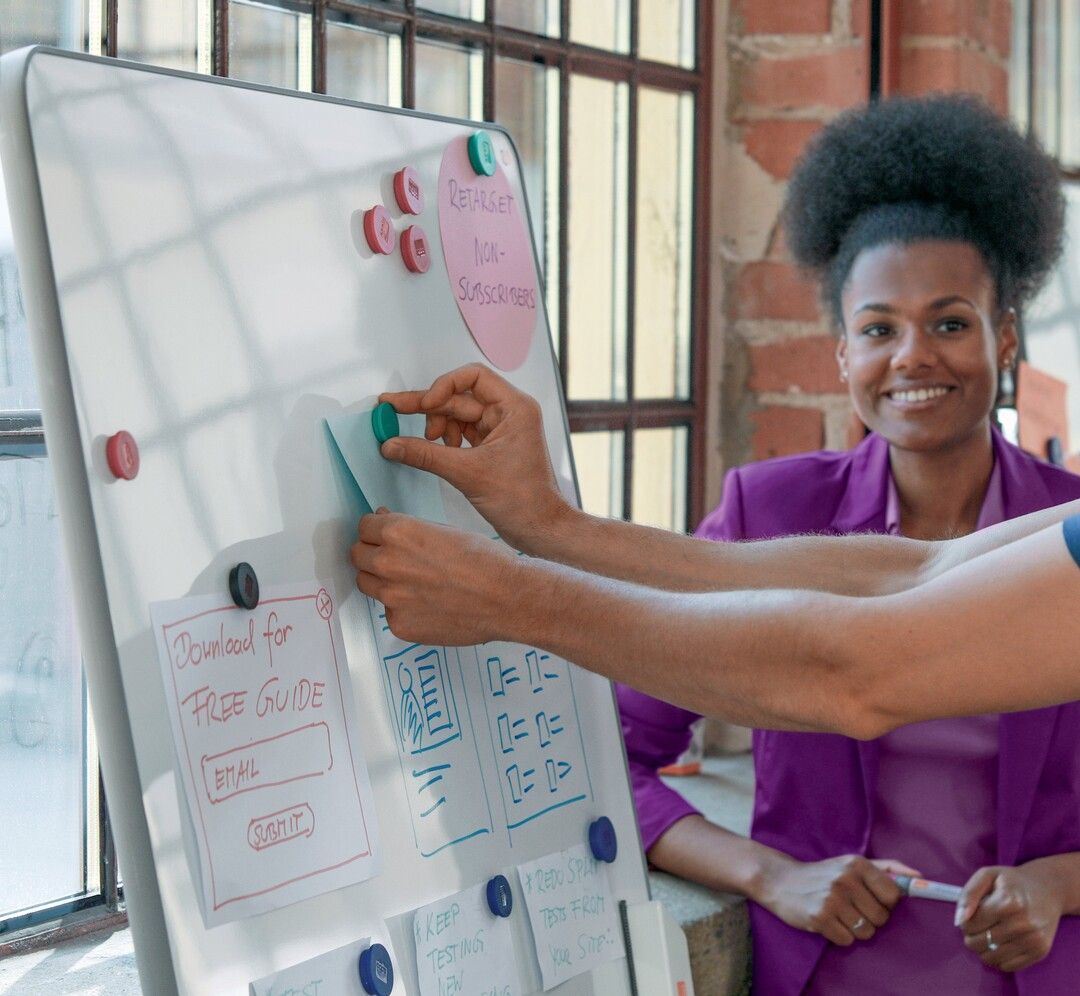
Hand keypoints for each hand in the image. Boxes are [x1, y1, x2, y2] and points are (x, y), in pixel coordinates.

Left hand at [351, 508, 519, 645]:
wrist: (506, 598)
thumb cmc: (484, 561)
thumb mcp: (445, 530)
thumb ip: (410, 529)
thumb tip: (385, 523)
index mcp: (398, 533)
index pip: (364, 527)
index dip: (375, 531)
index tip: (382, 537)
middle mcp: (388, 564)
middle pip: (357, 555)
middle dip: (371, 553)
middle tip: (393, 559)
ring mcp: (391, 598)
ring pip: (367, 584)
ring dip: (381, 580)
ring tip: (411, 582)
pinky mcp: (399, 624)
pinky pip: (388, 612)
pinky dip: (402, 608)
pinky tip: (427, 604)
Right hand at [378, 364, 571, 551]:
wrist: (539, 528)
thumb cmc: (524, 500)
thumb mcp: (468, 473)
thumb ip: (425, 455)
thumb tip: (392, 444)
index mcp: (514, 408)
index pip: (473, 376)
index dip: (444, 385)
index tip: (424, 404)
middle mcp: (509, 413)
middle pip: (459, 396)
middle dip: (428, 407)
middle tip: (392, 408)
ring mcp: (500, 429)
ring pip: (457, 415)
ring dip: (436, 426)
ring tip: (427, 444)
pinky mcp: (492, 446)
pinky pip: (461, 432)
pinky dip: (444, 440)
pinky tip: (435, 450)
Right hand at [758, 855, 917, 945]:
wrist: (781, 880)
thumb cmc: (823, 874)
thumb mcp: (851, 863)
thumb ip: (887, 868)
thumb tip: (919, 877)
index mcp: (857, 864)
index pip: (893, 895)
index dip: (885, 902)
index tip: (870, 898)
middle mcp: (845, 879)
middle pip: (882, 917)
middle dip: (869, 917)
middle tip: (850, 906)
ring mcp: (831, 898)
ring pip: (866, 932)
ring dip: (854, 928)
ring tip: (838, 914)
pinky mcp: (819, 917)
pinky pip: (847, 940)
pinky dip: (839, 935)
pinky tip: (828, 921)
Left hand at [957, 862, 1065, 971]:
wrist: (1048, 890)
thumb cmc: (1012, 881)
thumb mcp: (986, 875)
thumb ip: (969, 895)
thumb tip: (959, 920)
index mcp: (1007, 903)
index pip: (971, 924)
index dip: (964, 922)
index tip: (970, 917)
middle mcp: (1022, 924)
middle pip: (979, 943)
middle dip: (971, 937)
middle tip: (978, 927)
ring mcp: (1033, 940)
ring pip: (992, 958)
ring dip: (983, 949)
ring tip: (988, 936)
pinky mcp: (1040, 951)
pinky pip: (1009, 966)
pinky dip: (999, 958)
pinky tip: (1000, 944)